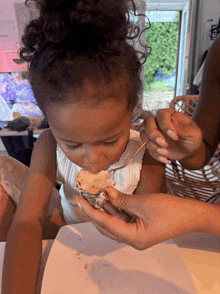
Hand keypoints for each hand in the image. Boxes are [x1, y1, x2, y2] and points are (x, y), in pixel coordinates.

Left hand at [76, 186, 209, 249]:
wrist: (190, 214)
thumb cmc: (170, 210)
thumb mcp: (144, 203)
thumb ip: (123, 199)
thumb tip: (106, 191)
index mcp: (133, 238)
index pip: (106, 224)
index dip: (91, 212)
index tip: (79, 201)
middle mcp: (132, 239)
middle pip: (107, 226)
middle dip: (95, 212)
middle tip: (83, 198)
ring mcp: (136, 233)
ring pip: (114, 221)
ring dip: (105, 209)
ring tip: (93, 196)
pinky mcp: (139, 226)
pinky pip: (122, 218)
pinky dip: (115, 208)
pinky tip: (109, 198)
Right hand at [140, 109, 202, 163]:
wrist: (189, 150)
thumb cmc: (192, 137)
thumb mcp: (193, 133)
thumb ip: (183, 129)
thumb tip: (173, 127)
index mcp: (169, 115)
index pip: (161, 115)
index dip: (165, 125)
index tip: (175, 136)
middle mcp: (159, 122)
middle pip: (147, 123)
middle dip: (154, 135)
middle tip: (164, 144)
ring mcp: (154, 133)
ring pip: (144, 135)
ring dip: (153, 146)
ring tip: (167, 153)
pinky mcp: (152, 143)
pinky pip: (148, 148)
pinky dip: (156, 155)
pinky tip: (166, 160)